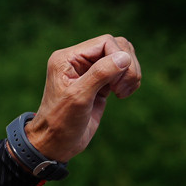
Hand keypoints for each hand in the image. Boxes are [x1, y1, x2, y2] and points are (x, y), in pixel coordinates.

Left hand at [26, 35, 140, 162]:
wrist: (56, 143)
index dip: (119, 58)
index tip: (115, 84)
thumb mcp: (79, 97)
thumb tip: (124, 56)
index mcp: (67, 58)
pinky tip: (123, 94)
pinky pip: (122, 71)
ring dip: (130, 73)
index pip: (105, 42)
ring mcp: (90, 71)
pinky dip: (129, 80)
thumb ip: (100, 74)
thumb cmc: (61, 121)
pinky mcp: (100, 84)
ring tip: (122, 93)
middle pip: (117, 46)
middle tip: (121, 89)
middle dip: (127, 66)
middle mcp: (78, 61)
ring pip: (122, 57)